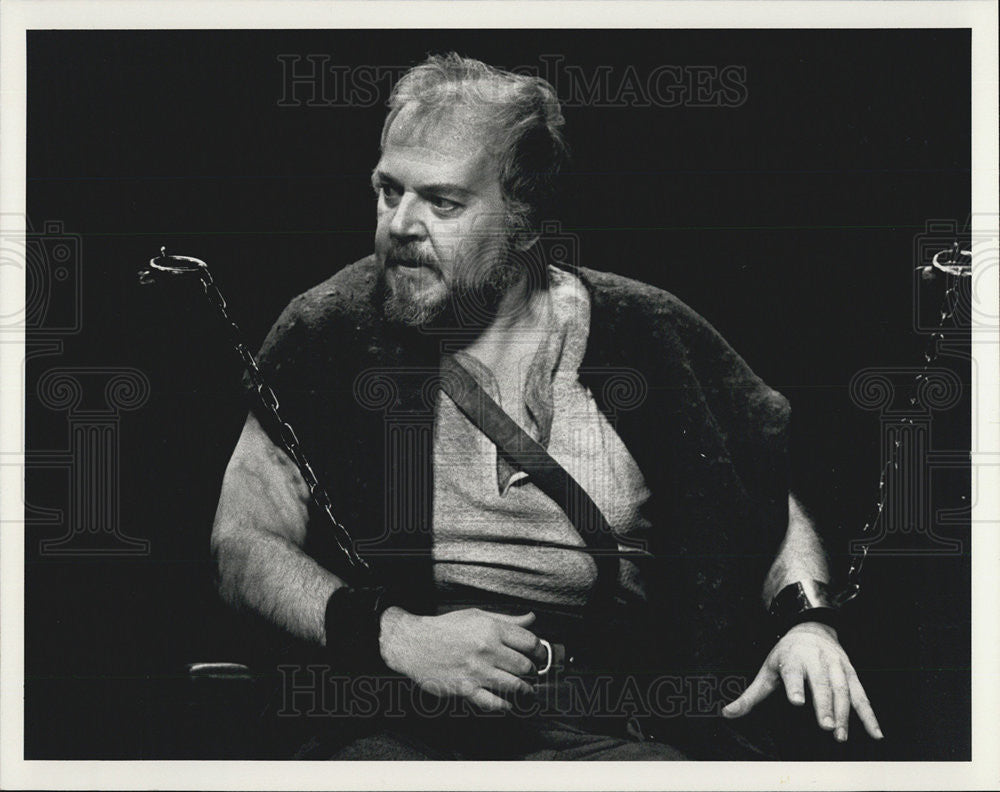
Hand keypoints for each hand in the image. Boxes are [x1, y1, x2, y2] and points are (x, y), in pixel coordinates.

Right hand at [378, 607, 544, 711]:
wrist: (414, 643)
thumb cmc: (445, 628)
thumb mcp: (477, 615)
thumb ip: (507, 619)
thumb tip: (531, 619)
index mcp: (491, 628)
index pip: (529, 641)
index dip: (540, 650)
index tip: (540, 655)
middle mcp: (486, 649)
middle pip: (525, 665)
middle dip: (533, 671)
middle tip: (533, 673)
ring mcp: (476, 670)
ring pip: (514, 685)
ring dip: (525, 690)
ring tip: (526, 690)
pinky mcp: (465, 688)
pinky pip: (493, 702)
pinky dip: (505, 705)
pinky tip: (508, 704)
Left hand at [721, 621, 882, 741]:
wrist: (811, 627)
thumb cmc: (786, 655)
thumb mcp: (767, 671)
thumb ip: (750, 696)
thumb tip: (727, 714)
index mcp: (792, 660)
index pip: (793, 673)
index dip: (795, 687)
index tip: (796, 701)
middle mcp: (816, 661)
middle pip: (821, 684)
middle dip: (824, 705)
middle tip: (825, 726)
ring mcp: (836, 667)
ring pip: (843, 690)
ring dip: (845, 714)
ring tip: (840, 735)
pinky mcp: (851, 674)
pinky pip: (863, 696)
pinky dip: (870, 715)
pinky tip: (876, 734)